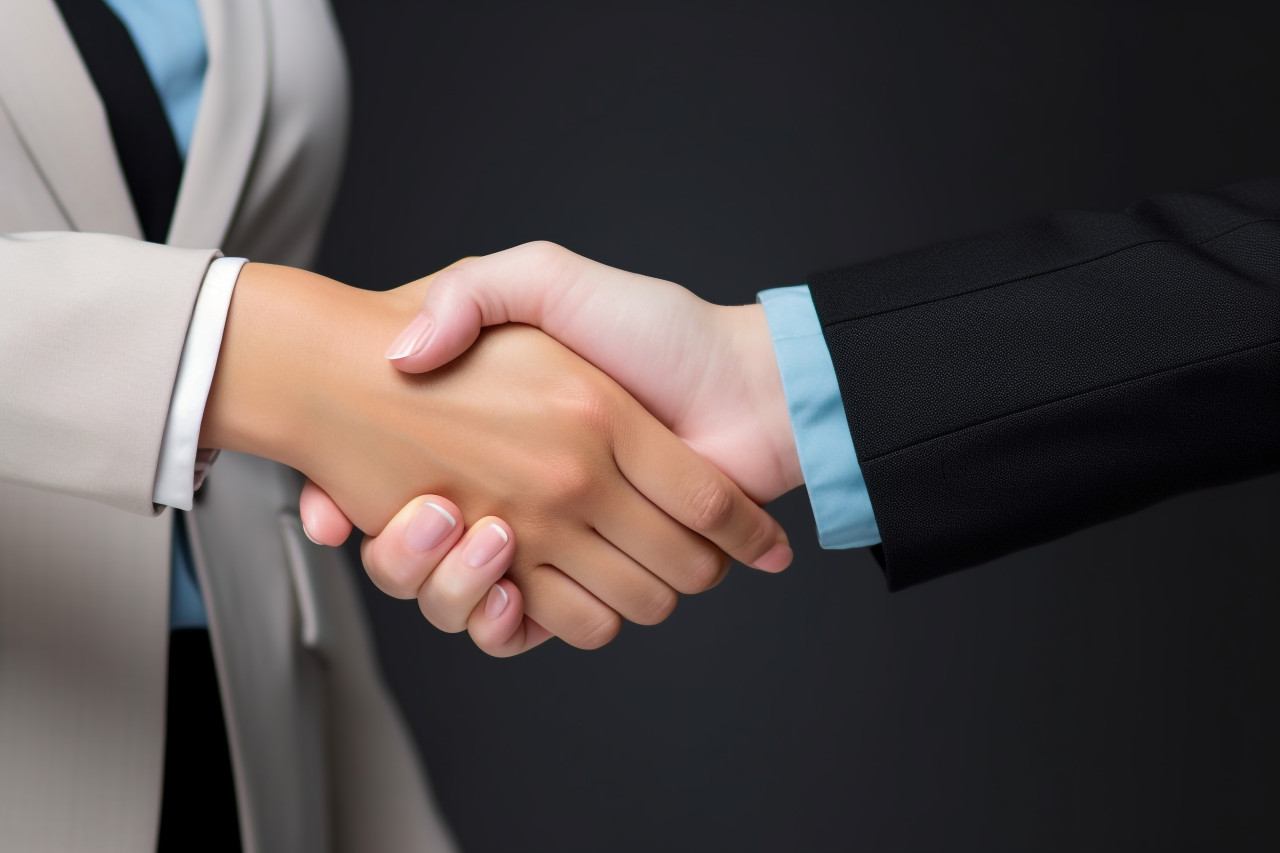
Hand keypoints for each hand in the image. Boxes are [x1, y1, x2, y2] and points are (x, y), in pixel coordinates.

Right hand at [204, 263, 789, 650]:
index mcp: (493, 434)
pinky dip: (515, 625)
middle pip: (419, 559)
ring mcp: (555, 544)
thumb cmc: (655, 329)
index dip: (344, 497)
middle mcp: (516, 496)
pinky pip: (534, 630)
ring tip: (489, 536)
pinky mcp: (597, 585)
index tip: (336, 499)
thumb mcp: (545, 280)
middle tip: (438, 513)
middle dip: (408, 556)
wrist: (745, 386)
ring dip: (459, 589)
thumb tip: (396, 355)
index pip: (388, 484)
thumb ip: (468, 293)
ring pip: (467, 602)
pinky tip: (512, 590)